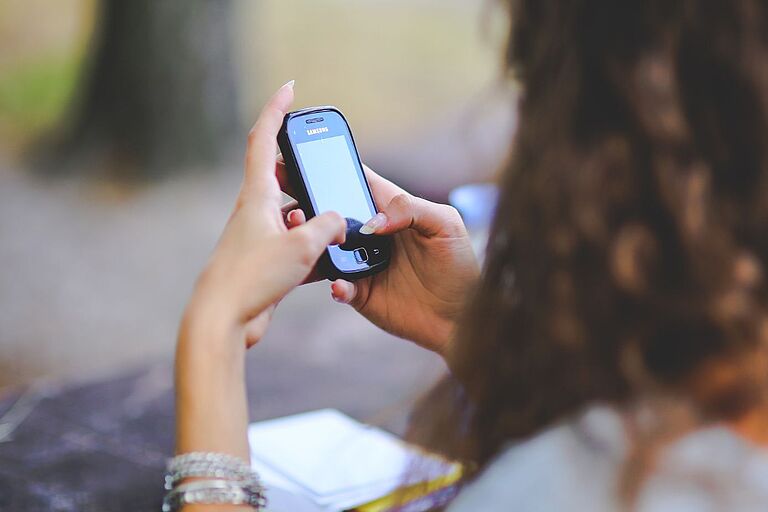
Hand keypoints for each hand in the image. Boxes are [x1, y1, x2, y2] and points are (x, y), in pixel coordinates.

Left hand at [175, 81, 345, 464]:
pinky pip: (294, 241)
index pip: (264, 139)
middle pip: (282, 175)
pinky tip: (327, 259)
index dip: (277, 110)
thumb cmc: (253, 277)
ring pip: (293, 213)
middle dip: (305, 170)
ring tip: (335, 229)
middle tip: (325, 168)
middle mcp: (254, 210)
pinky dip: (312, 244)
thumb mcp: (302, 246)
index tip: (289, 88)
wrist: (223, 319)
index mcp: (257, 196)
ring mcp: (258, 235)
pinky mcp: (264, 259)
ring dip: (314, 216)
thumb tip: (338, 220)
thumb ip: (328, 225)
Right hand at [279, 162, 479, 355]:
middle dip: (306, 204)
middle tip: (289, 202)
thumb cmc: (459, 266)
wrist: (462, 317)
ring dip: (312, 243)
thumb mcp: (446, 225)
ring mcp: (361, 263)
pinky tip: (340, 284)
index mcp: (389, 209)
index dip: (329, 167)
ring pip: (325, 249)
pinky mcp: (360, 292)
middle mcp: (370, 234)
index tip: (303, 158)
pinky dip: (335, 284)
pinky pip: (338, 286)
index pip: (355, 180)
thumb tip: (372, 222)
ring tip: (306, 238)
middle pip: (330, 213)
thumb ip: (412, 209)